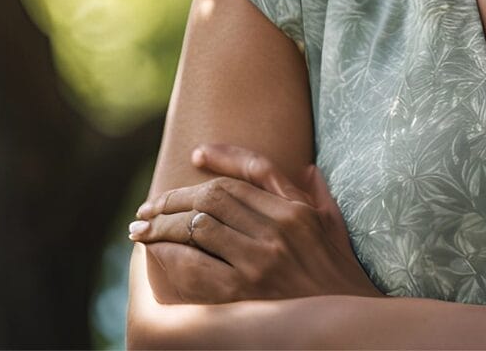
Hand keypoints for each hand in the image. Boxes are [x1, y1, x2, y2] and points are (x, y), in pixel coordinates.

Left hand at [130, 143, 385, 302]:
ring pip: (197, 227)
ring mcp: (257, 263)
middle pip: (214, 198)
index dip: (219, 157)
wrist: (344, 329)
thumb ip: (319, 195)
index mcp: (297, 211)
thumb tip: (306, 168)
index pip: (250, 172)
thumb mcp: (335, 228)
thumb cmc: (339, 278)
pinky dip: (169, 255)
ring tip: (141, 227)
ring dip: (162, 225)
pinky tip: (155, 253)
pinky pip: (193, 267)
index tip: (195, 154)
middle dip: (175, 198)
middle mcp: (276, 231)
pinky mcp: (239, 296)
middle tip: (150, 205)